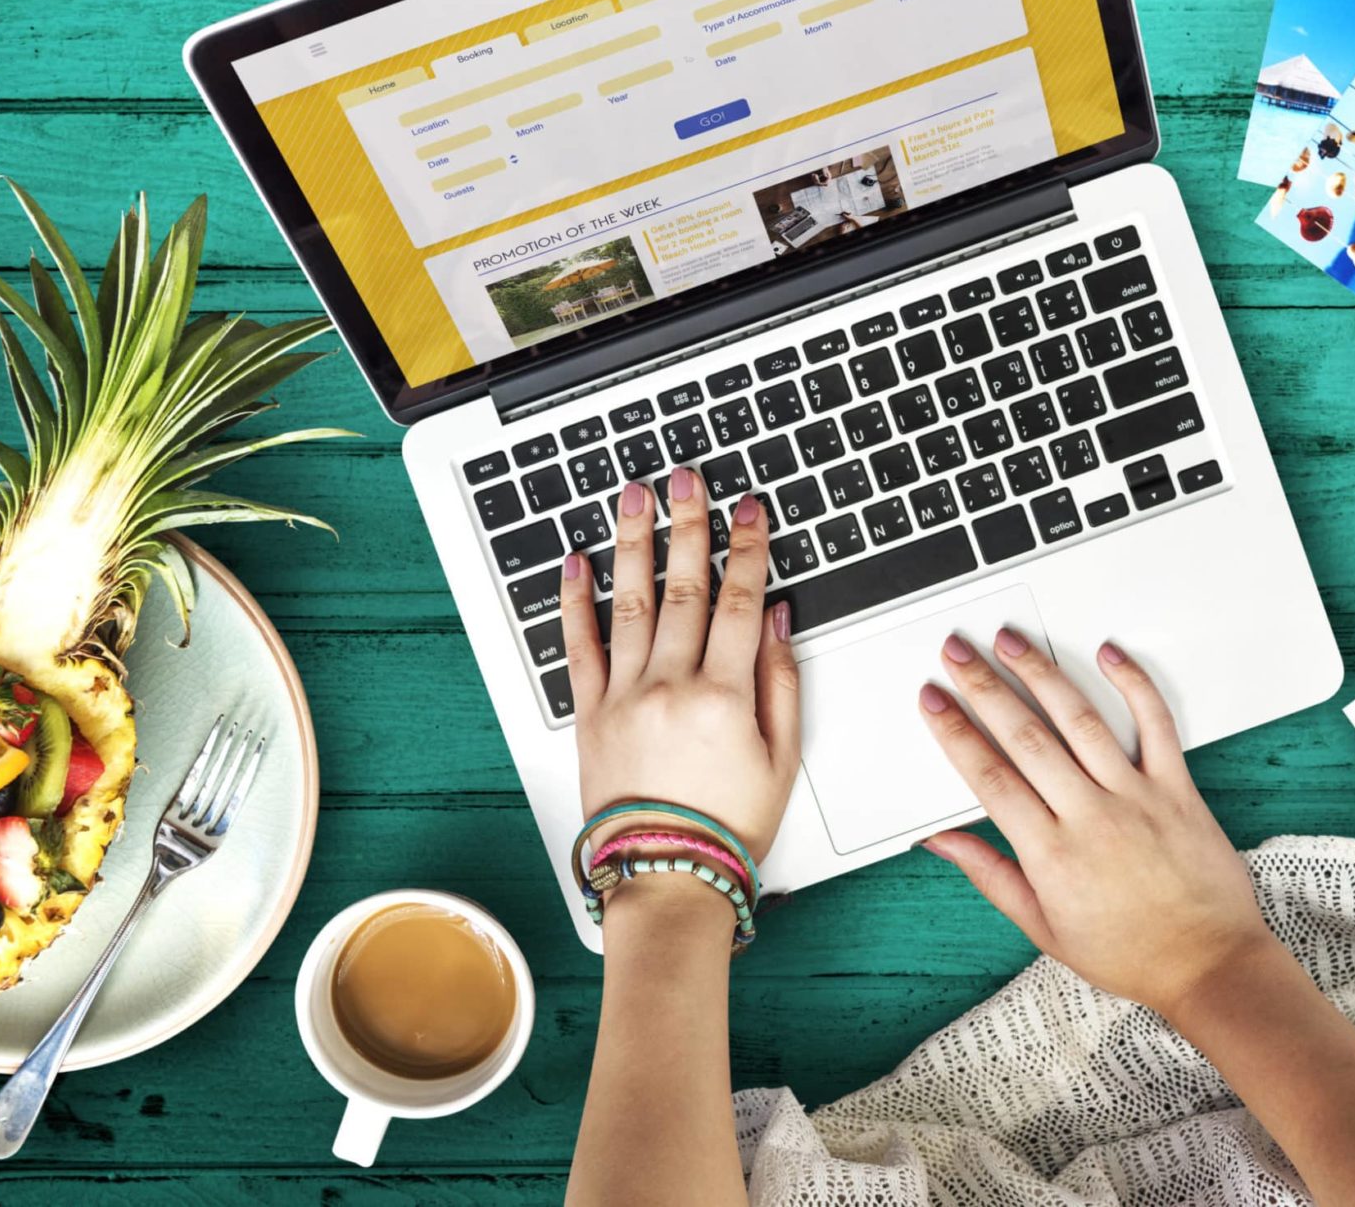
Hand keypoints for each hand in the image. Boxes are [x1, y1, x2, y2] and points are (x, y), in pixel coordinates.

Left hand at [559, 469, 800, 864]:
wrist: (666, 877)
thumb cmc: (728, 827)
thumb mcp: (780, 757)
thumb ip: (779, 681)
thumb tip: (775, 618)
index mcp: (725, 695)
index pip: (741, 600)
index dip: (749, 547)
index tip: (749, 509)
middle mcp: (671, 687)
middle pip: (685, 587)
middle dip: (688, 525)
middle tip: (686, 478)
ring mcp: (625, 697)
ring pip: (630, 604)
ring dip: (633, 544)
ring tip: (632, 497)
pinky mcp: (588, 715)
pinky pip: (578, 648)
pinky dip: (574, 602)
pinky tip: (575, 563)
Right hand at [916, 632, 1278, 1016]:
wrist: (1209, 967)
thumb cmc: (1130, 954)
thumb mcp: (1043, 928)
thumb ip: (990, 875)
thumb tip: (943, 842)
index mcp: (1051, 855)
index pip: (989, 778)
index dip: (955, 732)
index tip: (934, 701)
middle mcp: (1091, 818)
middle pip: (1026, 737)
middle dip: (984, 688)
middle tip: (958, 653)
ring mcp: (1137, 798)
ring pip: (1080, 721)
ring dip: (1041, 674)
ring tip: (1012, 642)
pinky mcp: (1178, 789)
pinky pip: (1156, 725)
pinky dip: (1133, 685)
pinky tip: (1109, 655)